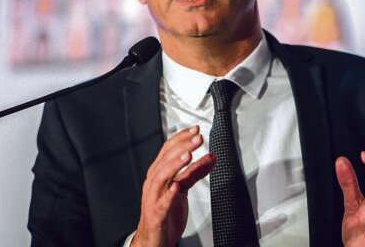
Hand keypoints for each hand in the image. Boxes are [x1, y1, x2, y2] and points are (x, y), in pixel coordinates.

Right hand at [132, 125, 215, 246]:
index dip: (181, 138)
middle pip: (165, 159)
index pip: (167, 149)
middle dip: (182, 147)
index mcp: (159, 173)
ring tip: (188, 156)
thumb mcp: (183, 187)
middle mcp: (154, 182)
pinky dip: (168, 194)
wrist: (155, 239)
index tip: (195, 129)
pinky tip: (176, 187)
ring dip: (174, 165)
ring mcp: (153, 197)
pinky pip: (161, 203)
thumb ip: (195, 172)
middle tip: (197, 138)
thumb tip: (210, 158)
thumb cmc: (166, 212)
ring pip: (161, 177)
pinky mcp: (156, 214)